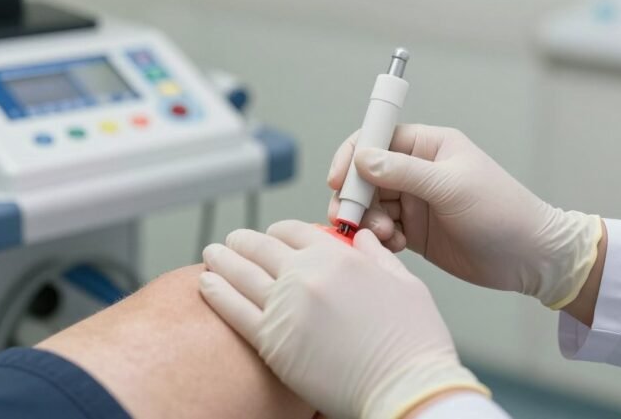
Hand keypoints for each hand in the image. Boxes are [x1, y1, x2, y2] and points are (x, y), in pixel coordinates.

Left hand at [199, 221, 487, 418]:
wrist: (406, 389)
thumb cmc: (414, 343)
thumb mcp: (405, 284)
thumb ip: (378, 256)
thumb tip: (363, 239)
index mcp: (339, 257)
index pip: (295, 231)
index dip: (278, 231)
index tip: (271, 235)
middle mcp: (307, 275)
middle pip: (262, 247)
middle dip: (243, 241)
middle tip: (232, 241)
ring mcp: (285, 307)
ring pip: (241, 273)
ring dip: (222, 259)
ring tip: (211, 253)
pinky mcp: (272, 342)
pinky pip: (234, 310)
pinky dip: (216, 293)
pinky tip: (206, 284)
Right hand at [328, 125, 602, 309]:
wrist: (531, 258)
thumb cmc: (502, 212)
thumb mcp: (451, 187)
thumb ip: (404, 172)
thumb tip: (362, 158)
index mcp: (429, 146)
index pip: (376, 139)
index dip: (352, 156)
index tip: (338, 180)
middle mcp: (418, 171)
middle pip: (365, 175)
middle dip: (354, 196)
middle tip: (352, 219)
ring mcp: (415, 202)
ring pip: (370, 205)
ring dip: (367, 220)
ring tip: (384, 236)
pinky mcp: (414, 231)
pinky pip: (381, 230)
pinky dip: (378, 238)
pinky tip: (395, 246)